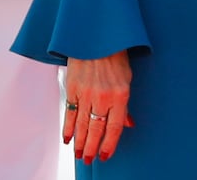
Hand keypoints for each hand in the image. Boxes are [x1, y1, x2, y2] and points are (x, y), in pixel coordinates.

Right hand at [65, 51, 134, 165]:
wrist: (96, 37)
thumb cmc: (115, 56)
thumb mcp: (127, 78)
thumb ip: (125, 104)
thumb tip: (128, 124)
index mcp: (120, 94)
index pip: (115, 127)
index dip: (110, 144)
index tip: (105, 155)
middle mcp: (103, 96)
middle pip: (96, 129)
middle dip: (92, 147)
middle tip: (88, 160)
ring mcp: (86, 93)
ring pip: (81, 124)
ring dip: (79, 142)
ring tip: (79, 154)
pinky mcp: (72, 88)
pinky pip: (69, 113)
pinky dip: (68, 127)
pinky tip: (67, 138)